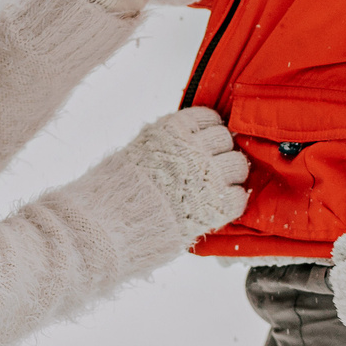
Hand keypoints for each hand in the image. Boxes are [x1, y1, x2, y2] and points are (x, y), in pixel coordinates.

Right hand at [120, 106, 249, 239]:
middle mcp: (192, 148)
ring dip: (231, 177)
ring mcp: (206, 176)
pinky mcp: (214, 206)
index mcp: (170, 130)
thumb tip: (177, 146)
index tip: (203, 145)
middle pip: (226, 139)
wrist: (107, 228)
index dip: (207, 133)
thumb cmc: (110, 194)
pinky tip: (217, 209)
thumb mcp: (133, 153)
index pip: (208, 117)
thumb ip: (160, 146)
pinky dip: (232, 203)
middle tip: (209, 171)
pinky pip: (239, 198)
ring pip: (238, 165)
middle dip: (220, 154)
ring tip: (215, 191)